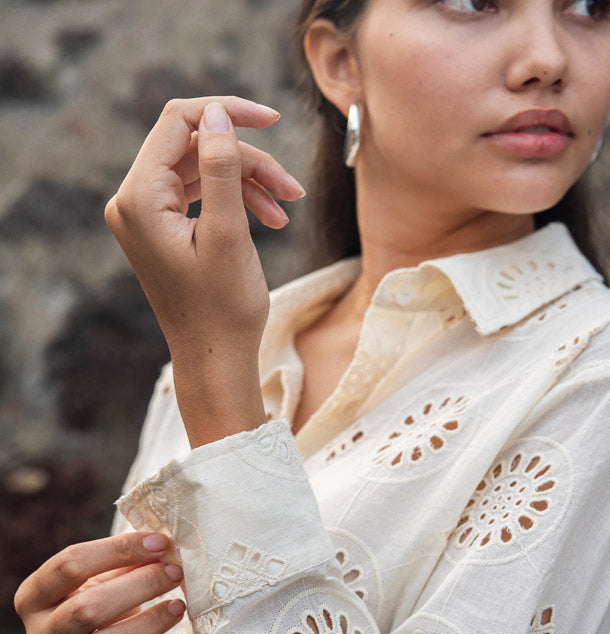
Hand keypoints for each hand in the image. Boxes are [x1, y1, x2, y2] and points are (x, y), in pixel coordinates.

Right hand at [15, 533, 185, 633]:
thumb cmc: (99, 615)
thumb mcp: (99, 584)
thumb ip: (123, 564)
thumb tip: (163, 546)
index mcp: (35, 597)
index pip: (69, 565)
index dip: (117, 550)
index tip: (160, 543)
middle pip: (86, 608)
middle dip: (138, 586)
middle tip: (175, 573)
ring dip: (148, 623)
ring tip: (179, 605)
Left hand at [104, 96, 305, 446]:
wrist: (215, 360)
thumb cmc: (223, 309)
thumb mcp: (229, 235)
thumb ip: (222, 169)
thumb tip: (217, 115)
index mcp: (139, 198)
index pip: (177, 123)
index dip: (226, 113)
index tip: (272, 119)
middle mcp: (132, 201)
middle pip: (194, 146)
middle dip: (246, 160)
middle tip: (292, 188)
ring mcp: (146, 215)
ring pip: (203, 169)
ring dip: (248, 181)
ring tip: (287, 207)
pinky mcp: (162, 228)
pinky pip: (201, 194)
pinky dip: (236, 200)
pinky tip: (270, 219)